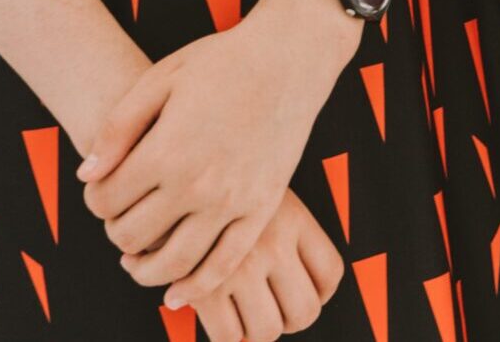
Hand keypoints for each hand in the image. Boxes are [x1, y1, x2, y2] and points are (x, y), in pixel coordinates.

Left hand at [79, 0, 357, 297]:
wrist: (289, 57)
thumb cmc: (222, 61)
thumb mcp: (160, 79)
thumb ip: (118, 128)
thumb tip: (85, 175)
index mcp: (166, 150)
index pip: (106, 200)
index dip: (94, 199)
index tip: (101, 189)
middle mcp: (196, 184)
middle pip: (132, 236)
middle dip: (115, 230)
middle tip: (118, 217)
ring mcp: (232, 202)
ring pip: (173, 263)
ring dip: (143, 269)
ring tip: (135, 259)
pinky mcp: (261, 210)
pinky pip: (223, 265)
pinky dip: (195, 287)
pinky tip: (177, 293)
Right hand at [172, 188, 343, 341]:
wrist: (170, 174)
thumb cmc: (216, 181)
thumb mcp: (262, 185)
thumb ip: (283, 224)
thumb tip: (305, 278)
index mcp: (293, 216)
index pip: (329, 272)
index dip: (319, 293)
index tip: (300, 291)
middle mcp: (273, 241)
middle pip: (304, 311)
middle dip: (288, 319)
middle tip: (268, 307)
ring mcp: (241, 265)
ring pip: (267, 330)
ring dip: (255, 330)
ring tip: (240, 311)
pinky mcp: (205, 286)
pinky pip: (228, 336)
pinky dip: (225, 335)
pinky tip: (216, 314)